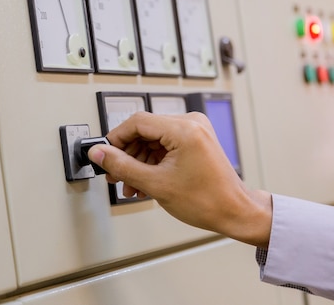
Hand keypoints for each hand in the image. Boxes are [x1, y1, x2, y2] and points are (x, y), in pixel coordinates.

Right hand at [88, 111, 272, 247]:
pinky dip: (153, 161)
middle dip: (127, 155)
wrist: (234, 211)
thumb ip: (123, 166)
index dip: (116, 139)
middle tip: (115, 174)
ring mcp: (196, 131)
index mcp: (185, 129)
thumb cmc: (207, 200)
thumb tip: (100, 154)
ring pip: (154, 139)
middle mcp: (192, 123)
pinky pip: (166, 144)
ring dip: (139, 161)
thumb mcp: (156, 184)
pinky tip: (144, 181)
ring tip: (131, 184)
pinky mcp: (197, 140)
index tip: (104, 155)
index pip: (138, 122)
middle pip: (145, 130)